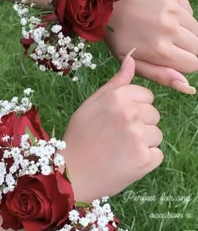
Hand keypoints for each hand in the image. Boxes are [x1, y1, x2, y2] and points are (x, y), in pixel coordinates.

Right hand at [62, 50, 162, 201]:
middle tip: (118, 136)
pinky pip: (157, 154)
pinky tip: (127, 161)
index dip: (134, 108)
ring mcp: (139, 137)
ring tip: (121, 149)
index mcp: (118, 97)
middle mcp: (131, 114)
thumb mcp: (92, 103)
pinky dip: (145, 160)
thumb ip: (115, 82)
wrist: (73, 173)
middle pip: (154, 115)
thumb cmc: (79, 136)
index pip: (147, 97)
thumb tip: (131, 57)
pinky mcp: (145, 160)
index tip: (118, 119)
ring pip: (157, 135)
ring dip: (143, 142)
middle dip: (140, 124)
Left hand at [106, 0, 197, 93]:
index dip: (183, 65)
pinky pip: (190, 12)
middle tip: (168, 46)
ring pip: (197, 30)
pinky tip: (163, 18)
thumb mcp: (132, 62)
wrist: (107, 3)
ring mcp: (173, 10)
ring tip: (165, 33)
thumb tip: (186, 86)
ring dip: (186, 35)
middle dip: (187, 51)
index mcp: (160, 50)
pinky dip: (181, 18)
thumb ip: (160, 75)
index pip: (193, 64)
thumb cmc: (118, 37)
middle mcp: (170, 29)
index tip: (171, 60)